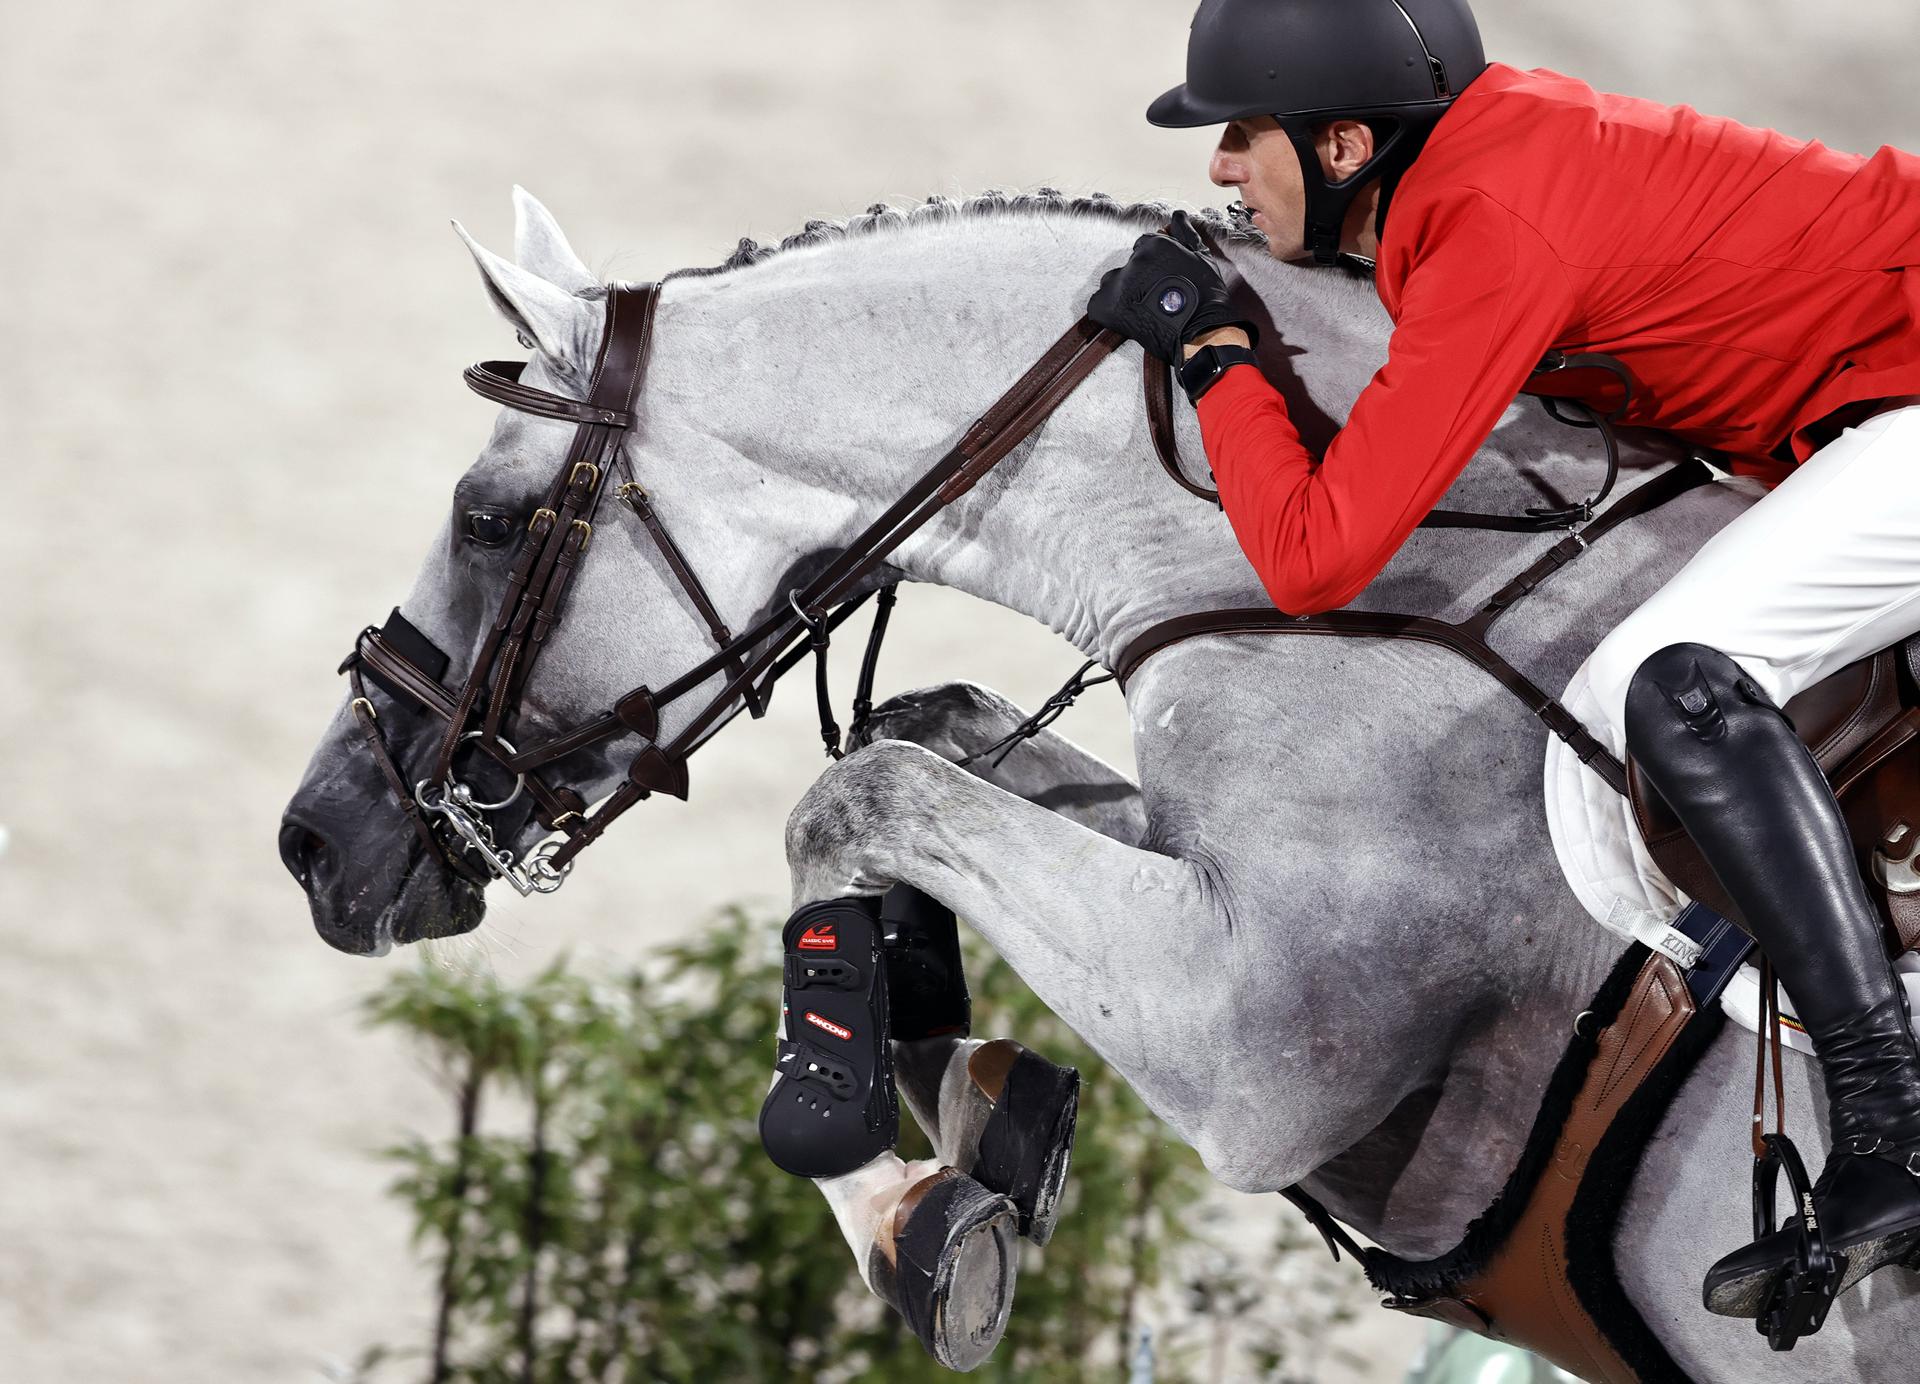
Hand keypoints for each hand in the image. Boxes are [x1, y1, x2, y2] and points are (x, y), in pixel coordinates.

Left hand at [1085, 211, 1257, 363]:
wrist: (1201, 332)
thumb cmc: (1205, 296)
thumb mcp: (1201, 257)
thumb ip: (1185, 234)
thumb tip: (1176, 217)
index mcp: (1155, 245)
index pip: (1144, 247)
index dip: (1153, 265)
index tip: (1161, 279)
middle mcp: (1135, 260)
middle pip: (1129, 266)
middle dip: (1138, 278)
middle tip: (1155, 297)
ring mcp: (1120, 283)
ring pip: (1112, 283)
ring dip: (1122, 293)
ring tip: (1142, 308)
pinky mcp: (1108, 306)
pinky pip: (1098, 305)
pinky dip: (1108, 311)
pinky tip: (1127, 318)